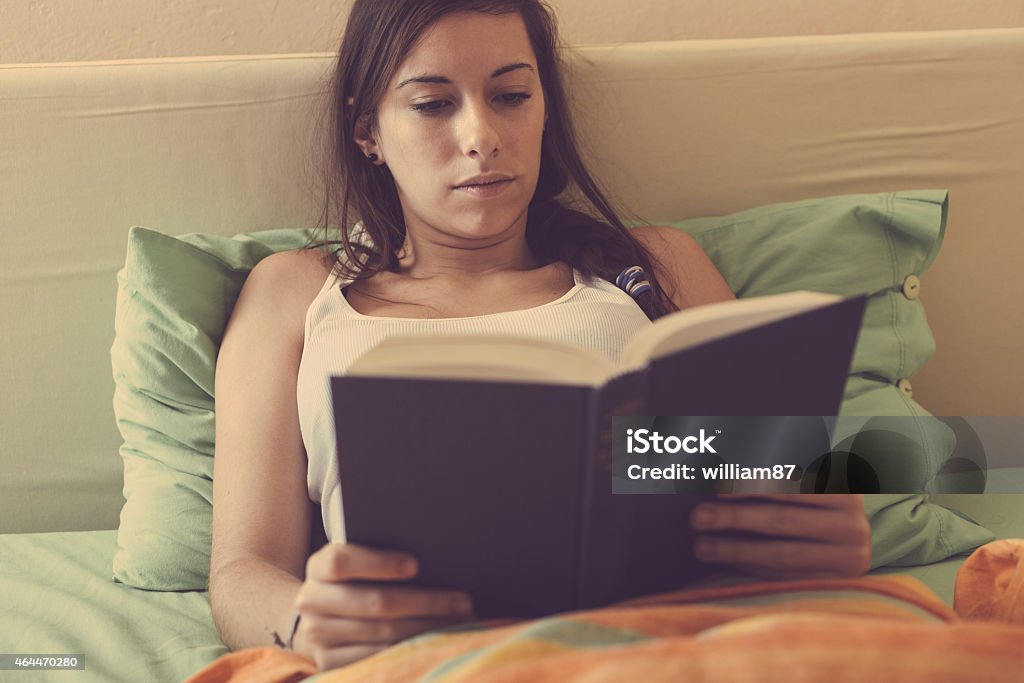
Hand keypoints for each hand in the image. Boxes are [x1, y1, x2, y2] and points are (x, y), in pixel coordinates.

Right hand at [292, 543, 474, 669]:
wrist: (320, 617)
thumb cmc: (355, 580)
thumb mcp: (358, 562)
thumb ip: (381, 555)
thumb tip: (435, 553)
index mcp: (318, 567)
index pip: (341, 561)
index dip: (379, 562)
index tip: (415, 565)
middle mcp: (311, 600)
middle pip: (374, 602)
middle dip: (426, 601)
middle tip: (462, 601)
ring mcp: (318, 635)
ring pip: (382, 633)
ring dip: (427, 628)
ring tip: (459, 621)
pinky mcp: (329, 662)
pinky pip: (377, 658)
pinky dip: (411, 650)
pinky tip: (436, 642)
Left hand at [689, 494, 870, 579]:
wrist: (848, 535)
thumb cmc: (813, 499)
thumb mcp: (804, 480)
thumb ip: (772, 477)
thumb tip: (717, 477)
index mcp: (845, 489)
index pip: (790, 486)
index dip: (750, 484)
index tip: (715, 485)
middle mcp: (853, 525)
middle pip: (782, 520)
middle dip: (735, 518)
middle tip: (698, 516)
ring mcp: (848, 559)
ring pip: (781, 554)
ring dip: (735, 550)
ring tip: (701, 545)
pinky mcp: (834, 584)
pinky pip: (784, 577)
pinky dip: (750, 568)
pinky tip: (723, 561)